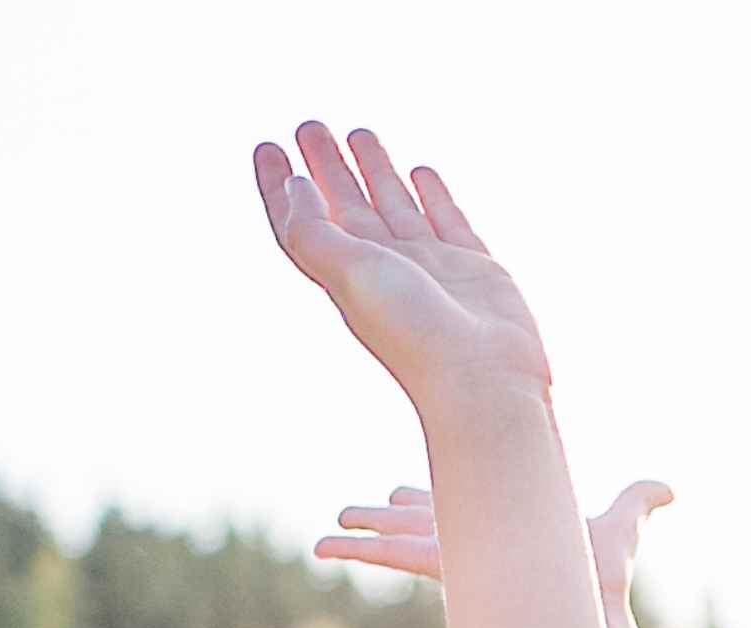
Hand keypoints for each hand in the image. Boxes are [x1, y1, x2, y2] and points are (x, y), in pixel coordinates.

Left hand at [257, 124, 546, 402]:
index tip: (267, 147)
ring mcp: (429, 266)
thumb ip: (312, 231)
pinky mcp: (472, 267)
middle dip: (325, 165)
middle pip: (346, 205)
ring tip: (359, 132)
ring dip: (374, 169)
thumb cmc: (413, 333)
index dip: (280, 187)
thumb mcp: (347, 274)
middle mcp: (384, 268)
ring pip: (393, 204)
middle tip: (308, 125)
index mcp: (347, 273)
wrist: (483, 379)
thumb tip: (295, 186)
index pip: (304, 221)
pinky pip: (446, 218)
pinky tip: (421, 171)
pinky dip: (432, 193)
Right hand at [309, 474, 670, 604]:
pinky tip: (326, 548)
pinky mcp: (445, 568)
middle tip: (349, 511)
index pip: (458, 507)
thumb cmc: (604, 590)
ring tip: (322, 536)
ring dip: (360, 534)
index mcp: (501, 531)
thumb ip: (640, 502)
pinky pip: (393, 553)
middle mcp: (474, 545)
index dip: (429, 497)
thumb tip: (670, 486)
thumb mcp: (622, 528)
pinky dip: (360, 552)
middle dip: (383, 515)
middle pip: (418, 520)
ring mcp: (456, 558)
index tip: (400, 491)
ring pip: (397, 537)